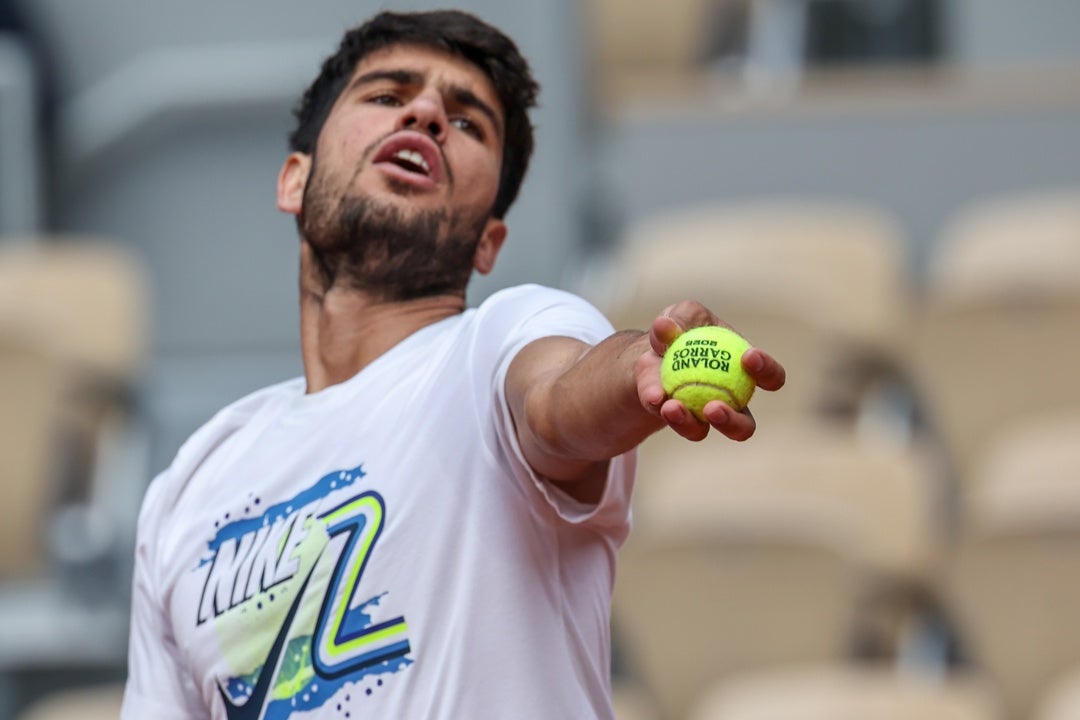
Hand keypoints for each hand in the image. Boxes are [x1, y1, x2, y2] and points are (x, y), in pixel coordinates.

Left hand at [635, 300, 785, 441]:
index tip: (748, 357)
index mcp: (745, 373)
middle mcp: (731, 403)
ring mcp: (702, 417)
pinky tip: (653, 396)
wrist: (653, 350)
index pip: (770, 377)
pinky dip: (659, 407)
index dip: (767, 371)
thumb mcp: (684, 314)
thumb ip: (681, 316)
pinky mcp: (675, 420)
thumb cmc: (683, 330)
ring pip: (703, 432)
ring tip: (672, 407)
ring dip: (689, 424)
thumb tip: (665, 326)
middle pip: (744, 425)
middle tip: (713, 407)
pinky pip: (669, 419)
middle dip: (732, 421)